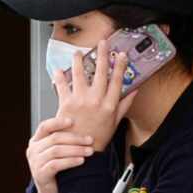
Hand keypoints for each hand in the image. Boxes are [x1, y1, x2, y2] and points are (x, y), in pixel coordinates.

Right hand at [28, 115, 96, 192]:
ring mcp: (35, 163)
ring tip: (89, 151)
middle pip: (55, 138)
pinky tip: (81, 161)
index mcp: (36, 142)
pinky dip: (70, 161)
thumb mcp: (58, 153)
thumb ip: (64, 141)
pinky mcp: (40, 174)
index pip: (45, 126)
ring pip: (56, 151)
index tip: (73, 121)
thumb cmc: (58, 171)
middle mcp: (33, 150)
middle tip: (90, 140)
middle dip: (75, 139)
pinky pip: (56, 164)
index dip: (58, 122)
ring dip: (76, 150)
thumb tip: (84, 128)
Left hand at [51, 38, 136, 152]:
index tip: (121, 54)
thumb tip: (134, 91)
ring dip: (79, 61)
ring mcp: (81, 100)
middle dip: (102, 55)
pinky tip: (59, 70)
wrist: (80, 150)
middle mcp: (96, 100)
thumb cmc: (98, 137)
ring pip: (80, 74)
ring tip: (78, 53)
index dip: (120, 65)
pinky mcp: (66, 103)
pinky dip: (59, 77)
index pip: (117, 80)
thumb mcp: (116, 121)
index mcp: (110, 104)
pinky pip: (62, 86)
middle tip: (102, 43)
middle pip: (101, 72)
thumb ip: (125, 105)